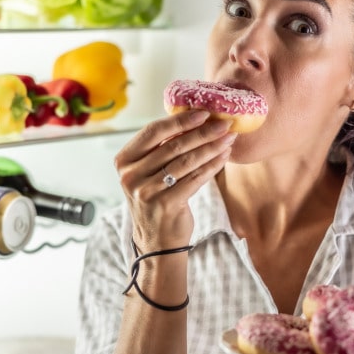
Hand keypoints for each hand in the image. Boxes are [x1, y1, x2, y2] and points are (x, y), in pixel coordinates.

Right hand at [114, 109, 236, 252]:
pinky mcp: (165, 204)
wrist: (157, 240)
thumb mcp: (149, 172)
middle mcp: (130, 175)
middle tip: (224, 124)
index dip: (179, 120)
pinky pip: (195, 179)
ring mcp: (146, 191)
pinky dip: (212, 166)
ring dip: (211, 148)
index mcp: (124, 161)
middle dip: (202, 132)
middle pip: (173, 145)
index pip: (152, 132)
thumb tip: (195, 119)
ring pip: (186, 162)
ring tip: (229, 139)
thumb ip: (161, 149)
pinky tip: (224, 157)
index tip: (203, 113)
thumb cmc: (157, 199)